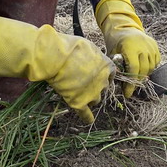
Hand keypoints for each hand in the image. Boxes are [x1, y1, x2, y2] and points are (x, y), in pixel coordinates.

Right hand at [0, 15, 114, 122]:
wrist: (55, 58)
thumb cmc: (70, 47)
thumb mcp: (88, 47)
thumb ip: (94, 56)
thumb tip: (92, 58)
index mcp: (107, 67)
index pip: (111, 75)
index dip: (104, 75)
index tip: (97, 75)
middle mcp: (103, 82)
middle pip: (103, 88)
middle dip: (96, 86)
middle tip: (85, 82)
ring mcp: (92, 94)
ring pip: (96, 100)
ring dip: (90, 98)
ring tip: (81, 95)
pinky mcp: (79, 103)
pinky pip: (86, 115)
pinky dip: (87, 117)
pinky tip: (88, 120)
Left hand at [95, 0, 160, 96]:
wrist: (124, 26)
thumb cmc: (115, 41)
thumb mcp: (112, 52)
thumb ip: (117, 66)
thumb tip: (120, 83)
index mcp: (130, 47)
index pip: (134, 69)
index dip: (131, 83)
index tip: (127, 93)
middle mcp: (143, 46)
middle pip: (144, 70)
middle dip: (137, 82)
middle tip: (131, 88)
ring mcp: (151, 46)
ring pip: (151, 67)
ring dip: (144, 75)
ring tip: (136, 79)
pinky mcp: (155, 46)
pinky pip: (156, 62)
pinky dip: (150, 68)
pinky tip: (142, 69)